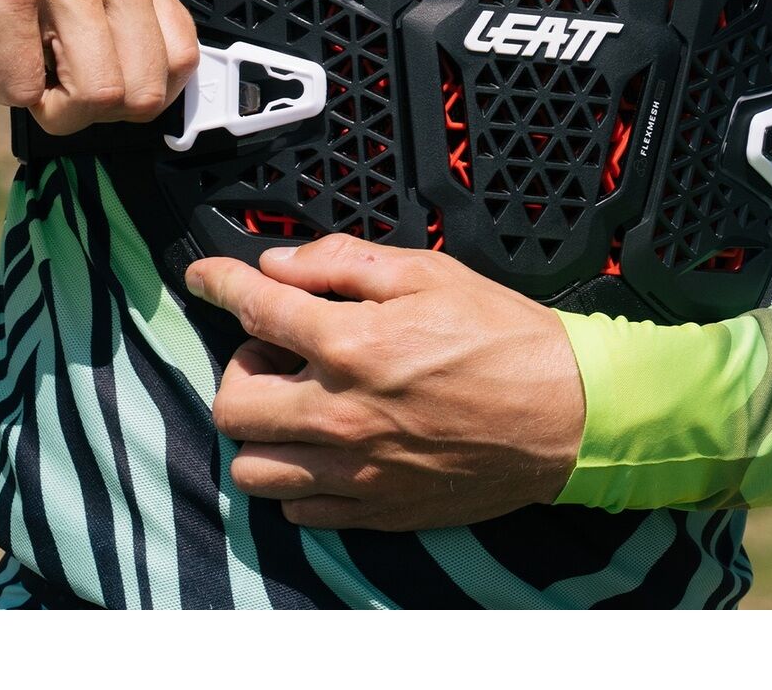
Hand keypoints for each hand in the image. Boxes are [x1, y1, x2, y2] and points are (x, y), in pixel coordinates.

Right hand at [0, 0, 198, 136]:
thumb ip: (121, 20)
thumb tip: (149, 94)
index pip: (181, 59)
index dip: (144, 96)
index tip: (109, 94)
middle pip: (142, 91)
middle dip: (98, 113)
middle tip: (59, 89)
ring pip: (96, 95)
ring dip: (54, 108)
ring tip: (27, 72)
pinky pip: (26, 88)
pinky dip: (5, 91)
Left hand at [187, 234, 584, 530]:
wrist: (568, 414)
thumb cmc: (504, 337)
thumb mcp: (427, 272)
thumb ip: (342, 263)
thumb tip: (279, 264)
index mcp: (351, 345)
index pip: (254, 309)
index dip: (217, 282)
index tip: (203, 275)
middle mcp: (341, 415)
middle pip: (234, 403)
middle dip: (240, 366)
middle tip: (277, 349)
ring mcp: (356, 471)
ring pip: (253, 467)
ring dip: (260, 429)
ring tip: (297, 401)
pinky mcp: (377, 509)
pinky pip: (297, 508)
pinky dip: (295, 477)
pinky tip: (324, 445)